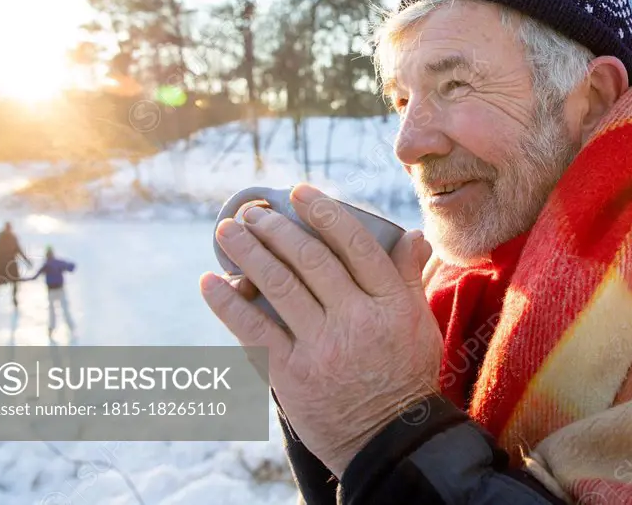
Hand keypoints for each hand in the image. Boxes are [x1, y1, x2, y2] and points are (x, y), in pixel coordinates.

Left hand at [200, 183, 440, 476]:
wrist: (389, 438)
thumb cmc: (405, 375)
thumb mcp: (419, 322)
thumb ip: (408, 276)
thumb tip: (411, 234)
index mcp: (391, 303)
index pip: (355, 244)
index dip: (324, 212)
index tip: (299, 192)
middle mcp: (356, 319)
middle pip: (311, 259)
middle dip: (276, 228)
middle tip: (253, 211)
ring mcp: (322, 346)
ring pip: (279, 286)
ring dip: (248, 252)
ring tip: (227, 230)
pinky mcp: (292, 373)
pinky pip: (254, 329)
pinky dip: (229, 302)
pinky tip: (212, 281)